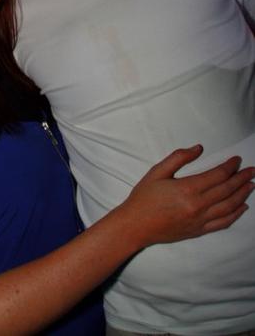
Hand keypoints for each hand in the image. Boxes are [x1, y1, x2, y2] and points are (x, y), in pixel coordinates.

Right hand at [122, 145, 254, 246]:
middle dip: (242, 179)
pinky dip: (235, 214)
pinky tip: (242, 207)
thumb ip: (179, 157)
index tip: (237, 160)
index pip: (218, 175)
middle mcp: (198, 205)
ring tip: (251, 185)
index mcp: (188, 188)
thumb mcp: (157, 171)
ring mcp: (200, 220)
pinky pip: (223, 222)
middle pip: (227, 190)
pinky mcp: (199, 231)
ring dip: (242, 194)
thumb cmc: (144, 197)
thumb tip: (199, 148)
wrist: (135, 225)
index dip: (230, 166)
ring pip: (229, 206)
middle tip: (252, 170)